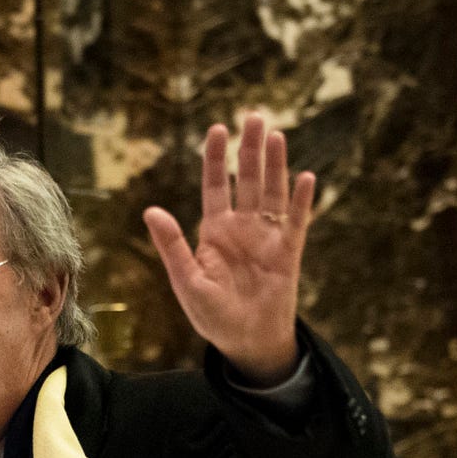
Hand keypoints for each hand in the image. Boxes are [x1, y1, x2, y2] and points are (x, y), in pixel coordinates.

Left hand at [143, 113, 315, 385]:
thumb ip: (172, 245)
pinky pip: (297, 223)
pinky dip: (302, 201)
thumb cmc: (212, 315)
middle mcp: (242, 228)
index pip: (216, 186)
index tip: (218, 129)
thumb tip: (151, 211)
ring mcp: (267, 238)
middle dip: (250, 150)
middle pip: (248, 180)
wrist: (245, 341)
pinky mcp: (289, 253)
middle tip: (254, 116)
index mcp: (215, 231)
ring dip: (275, 165)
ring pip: (273, 193)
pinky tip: (306, 178)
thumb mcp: (186, 280)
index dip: (217, 158)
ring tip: (276, 135)